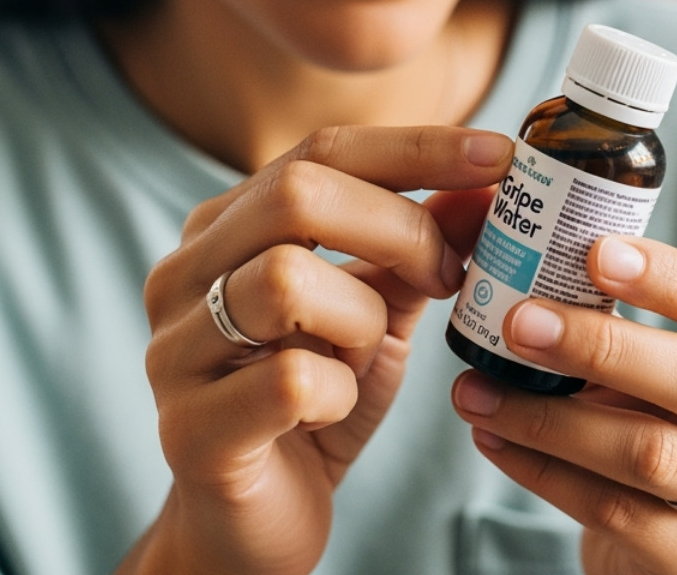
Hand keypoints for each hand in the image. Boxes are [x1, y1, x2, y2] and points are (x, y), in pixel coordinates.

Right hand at [129, 125, 510, 574]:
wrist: (251, 528)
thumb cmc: (312, 406)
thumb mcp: (375, 314)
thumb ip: (418, 249)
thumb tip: (485, 187)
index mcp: (224, 228)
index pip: (321, 149)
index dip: (417, 148)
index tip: (500, 154)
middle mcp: (183, 274)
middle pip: (298, 194)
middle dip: (402, 229)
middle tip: (449, 277)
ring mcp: (175, 350)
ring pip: (286, 279)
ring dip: (360, 317)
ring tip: (361, 356)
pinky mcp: (190, 429)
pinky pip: (289, 380)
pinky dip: (339, 392)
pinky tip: (331, 410)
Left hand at [450, 236, 676, 574]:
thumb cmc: (670, 423)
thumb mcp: (672, 365)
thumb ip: (625, 319)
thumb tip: (527, 263)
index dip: (670, 276)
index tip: (596, 251)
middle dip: (600, 346)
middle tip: (520, 321)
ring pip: (648, 453)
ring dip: (550, 418)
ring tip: (478, 389)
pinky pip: (611, 510)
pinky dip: (542, 471)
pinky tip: (493, 437)